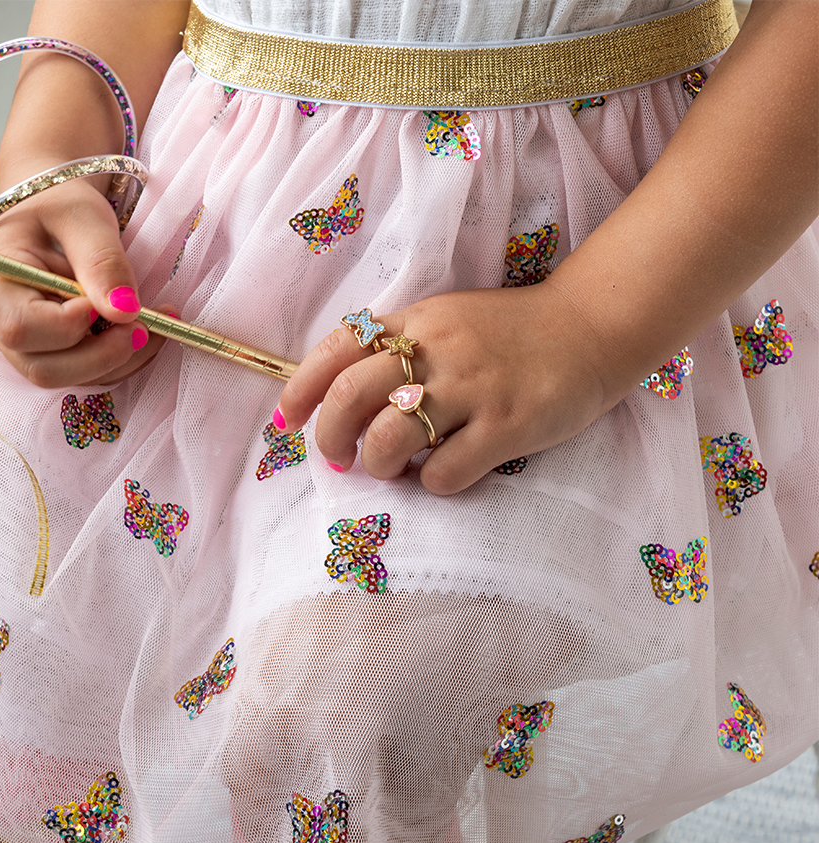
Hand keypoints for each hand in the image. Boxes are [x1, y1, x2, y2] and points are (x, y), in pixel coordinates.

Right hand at [0, 177, 174, 387]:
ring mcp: (29, 346)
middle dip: (102, 355)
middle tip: (142, 326)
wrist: (56, 213)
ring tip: (155, 325)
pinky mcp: (56, 354)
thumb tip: (125, 311)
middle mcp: (3, 324)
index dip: (70, 325)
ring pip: (72, 379)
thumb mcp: (82, 217)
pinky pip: (91, 374)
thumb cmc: (59, 206)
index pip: (22, 327)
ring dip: (121, 361)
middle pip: (45, 369)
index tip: (106, 302)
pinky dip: (125, 360)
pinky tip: (149, 331)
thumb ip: (101, 260)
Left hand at [276, 284, 631, 495]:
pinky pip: (446, 472)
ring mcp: (472, 388)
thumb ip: (398, 348)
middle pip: (350, 397)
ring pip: (390, 438)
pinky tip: (445, 474)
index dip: (301, 386)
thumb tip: (343, 399)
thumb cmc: (510, 334)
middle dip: (331, 438)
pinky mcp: (507, 425)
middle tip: (340, 459)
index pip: (337, 347)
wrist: (590, 327)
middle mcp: (437, 350)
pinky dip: (433, 484)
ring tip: (394, 469)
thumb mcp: (446, 321)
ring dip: (379, 465)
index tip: (290, 419)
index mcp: (416, 320)